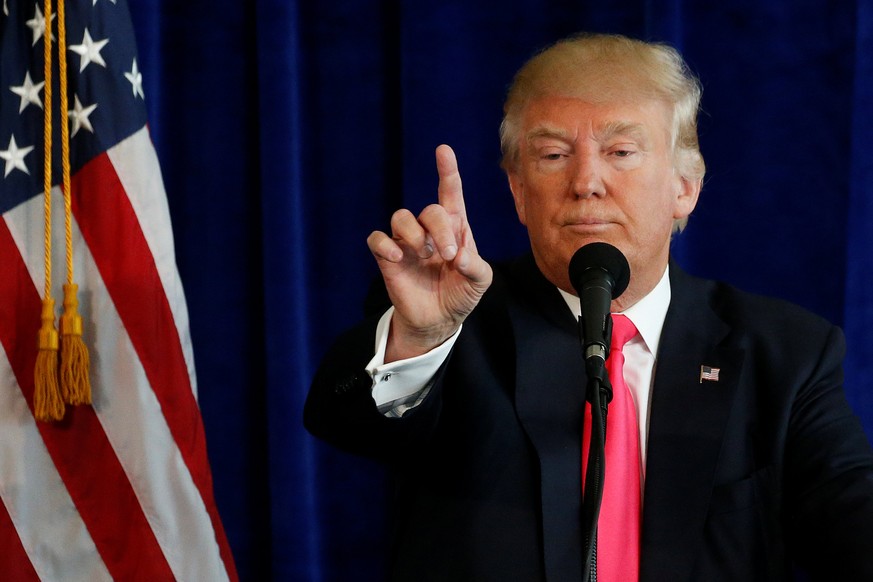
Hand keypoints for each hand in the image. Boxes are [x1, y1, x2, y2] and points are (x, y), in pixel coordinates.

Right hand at [367, 144, 492, 361]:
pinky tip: (397, 257)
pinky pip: (377, 239)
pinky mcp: (388, 258)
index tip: (443, 150)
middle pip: (429, 210)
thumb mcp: (480, 281)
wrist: (439, 320)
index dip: (447, 171)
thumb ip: (476, 267)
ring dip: (415, 234)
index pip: (450, 193)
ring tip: (424, 255)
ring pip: (401, 217)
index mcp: (455, 228)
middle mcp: (429, 230)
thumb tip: (458, 256)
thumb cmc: (461, 293)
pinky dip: (384, 244)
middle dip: (440, 230)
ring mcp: (407, 243)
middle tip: (447, 255)